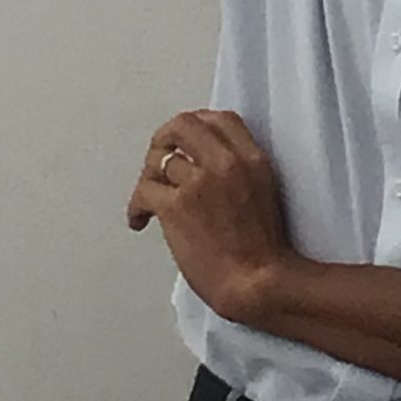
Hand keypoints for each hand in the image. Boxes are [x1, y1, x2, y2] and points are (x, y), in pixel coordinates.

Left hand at [127, 108, 300, 325]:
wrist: (257, 282)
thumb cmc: (263, 251)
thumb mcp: (264, 194)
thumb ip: (239, 172)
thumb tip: (204, 165)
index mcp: (253, 159)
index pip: (219, 118)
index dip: (197, 125)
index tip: (185, 141)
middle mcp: (226, 162)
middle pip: (183, 125)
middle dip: (165, 138)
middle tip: (157, 158)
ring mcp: (200, 182)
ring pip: (158, 160)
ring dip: (149, 179)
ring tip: (150, 200)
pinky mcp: (176, 206)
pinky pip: (143, 191)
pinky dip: (136, 208)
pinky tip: (140, 221)